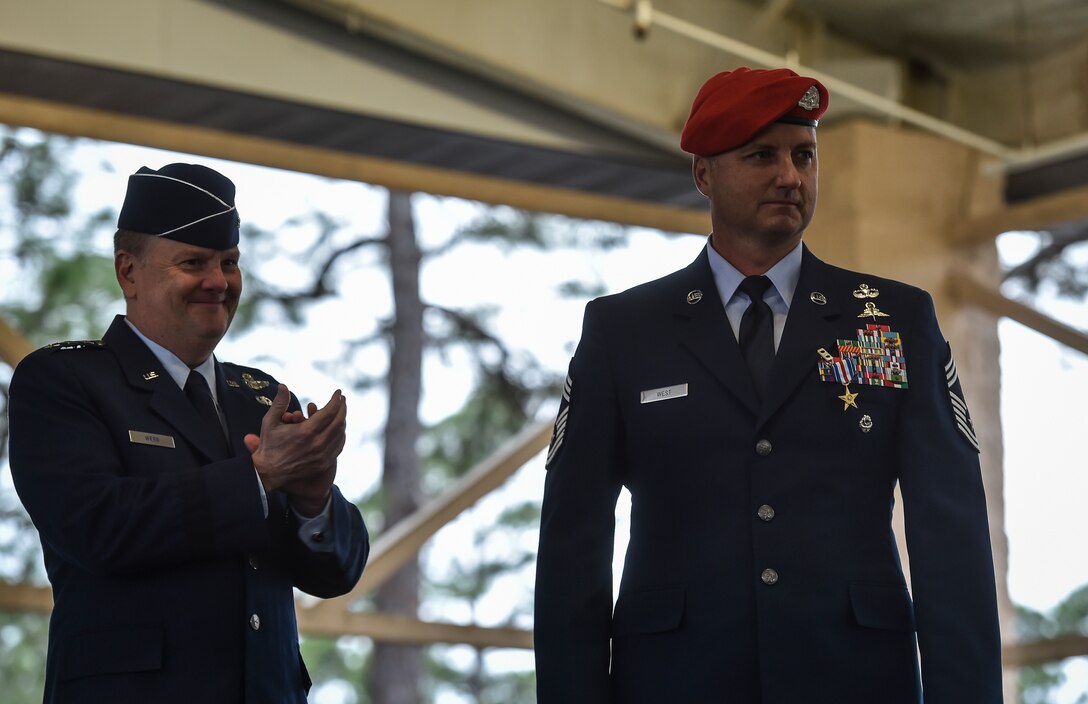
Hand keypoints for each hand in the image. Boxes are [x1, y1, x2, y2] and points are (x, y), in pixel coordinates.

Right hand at [243, 385, 346, 505]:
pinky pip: (338, 446)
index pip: (329, 412)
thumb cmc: (269, 445)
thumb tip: (283, 385)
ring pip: (340, 434)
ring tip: (340, 411)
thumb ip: (279, 403)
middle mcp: (317, 444)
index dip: (335, 400)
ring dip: (342, 421)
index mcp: (306, 432)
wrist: (268, 473)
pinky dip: (340, 435)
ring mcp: (322, 455)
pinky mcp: (324, 463)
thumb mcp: (270, 422)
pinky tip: (338, 428)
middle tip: (342, 399)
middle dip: (342, 408)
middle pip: (339, 422)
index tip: (338, 392)